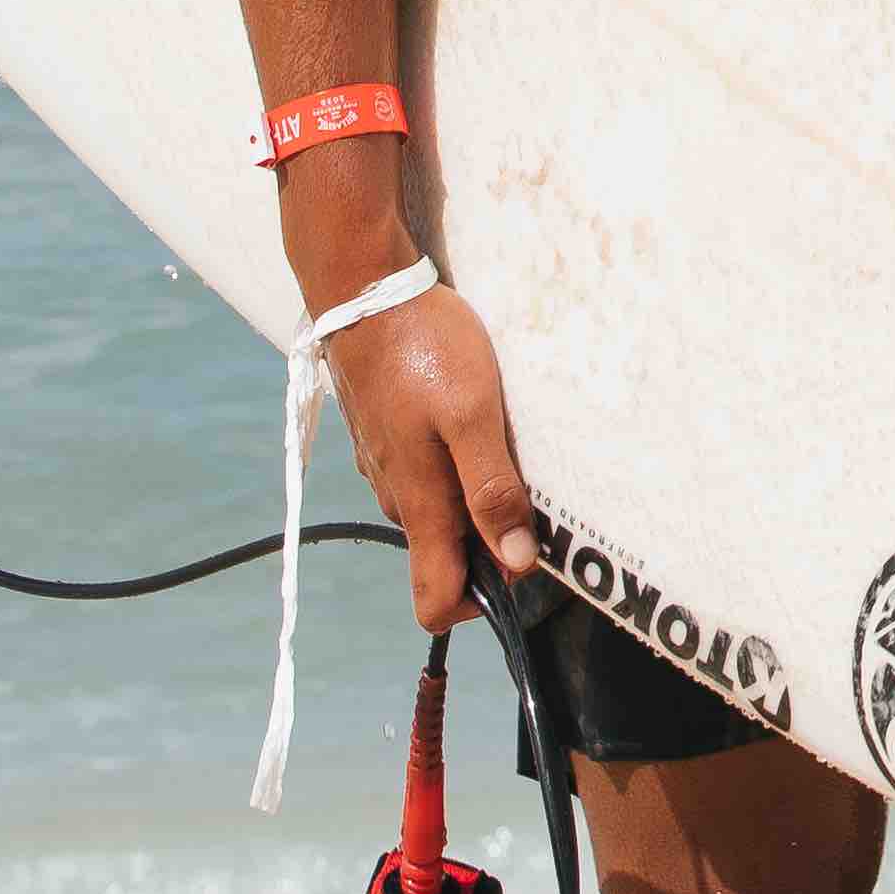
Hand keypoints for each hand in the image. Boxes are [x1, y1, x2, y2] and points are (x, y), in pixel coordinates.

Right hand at [319, 278, 539, 631]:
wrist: (364, 290)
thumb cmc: (422, 347)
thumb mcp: (472, 413)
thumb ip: (492, 489)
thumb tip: (516, 563)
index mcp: (420, 505)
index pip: (435, 603)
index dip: (482, 602)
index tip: (522, 560)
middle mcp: (398, 498)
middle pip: (447, 555)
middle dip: (491, 538)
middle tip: (530, 479)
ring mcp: (387, 467)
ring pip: (438, 512)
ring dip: (474, 495)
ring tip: (502, 437)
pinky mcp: (385, 438)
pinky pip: (425, 475)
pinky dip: (453, 462)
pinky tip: (471, 416)